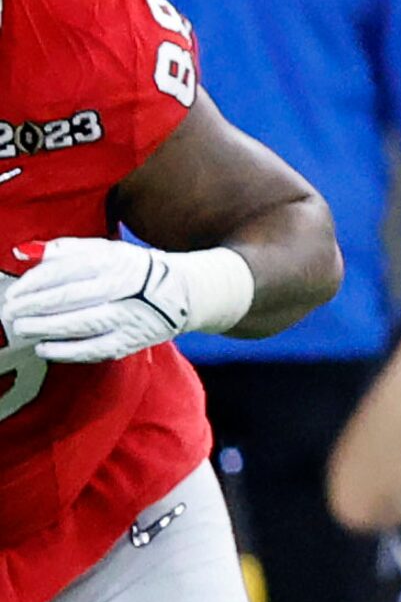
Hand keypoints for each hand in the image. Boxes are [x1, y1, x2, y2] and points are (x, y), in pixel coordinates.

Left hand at [0, 236, 250, 363]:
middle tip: (9, 314)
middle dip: (32, 307)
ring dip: (45, 328)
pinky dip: (69, 351)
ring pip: (80, 324)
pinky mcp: (132, 340)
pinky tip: (46, 349)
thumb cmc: (135, 270)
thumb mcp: (105, 250)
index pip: (61, 272)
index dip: (31, 285)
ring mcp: (128, 316)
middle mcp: (120, 288)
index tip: (13, 294)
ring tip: (23, 329)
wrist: (183, 293)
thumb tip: (25, 254)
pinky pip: (97, 349)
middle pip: (67, 298)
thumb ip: (64, 250)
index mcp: (110, 261)